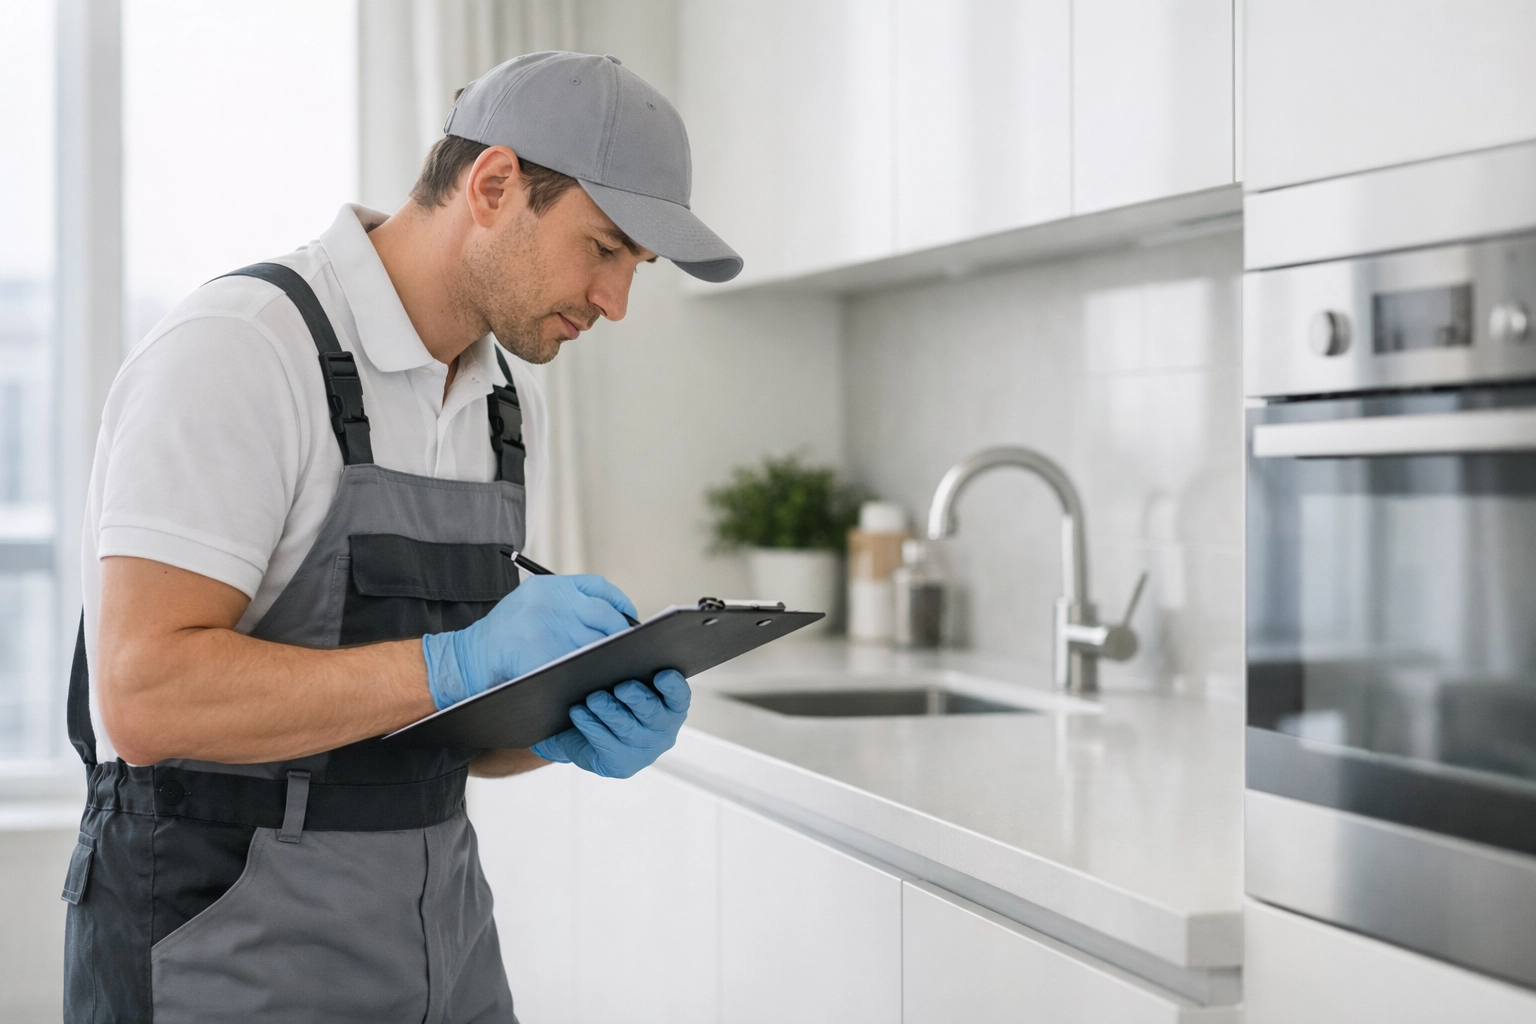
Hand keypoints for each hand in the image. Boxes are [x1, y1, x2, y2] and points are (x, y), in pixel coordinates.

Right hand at [421, 574, 635, 709]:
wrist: (471, 657)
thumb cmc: (505, 631)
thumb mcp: (531, 600)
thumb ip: (565, 600)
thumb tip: (611, 614)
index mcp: (550, 586)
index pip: (598, 588)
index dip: (619, 603)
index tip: (628, 616)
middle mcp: (552, 604)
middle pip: (605, 615)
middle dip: (620, 630)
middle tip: (628, 643)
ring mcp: (549, 631)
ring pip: (596, 641)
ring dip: (610, 652)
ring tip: (617, 659)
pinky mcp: (546, 657)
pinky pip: (581, 663)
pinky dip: (593, 668)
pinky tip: (598, 673)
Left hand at [532, 669, 690, 777]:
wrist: (588, 739)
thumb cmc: (613, 705)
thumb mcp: (625, 685)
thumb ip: (628, 664)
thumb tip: (622, 629)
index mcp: (670, 706)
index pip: (679, 696)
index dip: (672, 686)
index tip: (660, 674)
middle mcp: (662, 730)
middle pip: (652, 713)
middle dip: (636, 698)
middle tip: (620, 686)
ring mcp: (642, 750)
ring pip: (627, 728)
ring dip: (609, 711)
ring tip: (592, 699)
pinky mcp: (622, 766)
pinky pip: (606, 744)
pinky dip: (592, 727)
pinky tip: (579, 714)